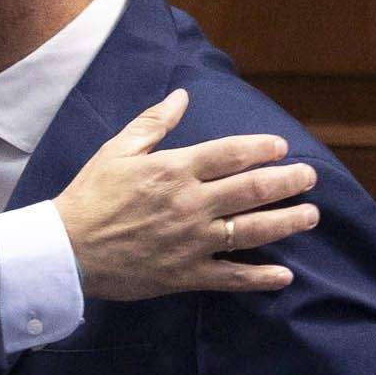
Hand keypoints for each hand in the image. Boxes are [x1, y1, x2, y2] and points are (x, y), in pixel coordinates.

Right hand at [51, 92, 318, 300]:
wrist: (65, 250)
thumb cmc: (89, 196)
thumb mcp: (117, 150)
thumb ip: (154, 123)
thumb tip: (182, 96)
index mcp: (175, 170)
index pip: (230, 154)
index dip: (261, 148)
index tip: (282, 147)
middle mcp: (191, 204)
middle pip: (251, 190)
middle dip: (287, 182)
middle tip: (310, 177)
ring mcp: (192, 241)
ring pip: (251, 231)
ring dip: (286, 223)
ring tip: (310, 215)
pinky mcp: (186, 274)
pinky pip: (231, 277)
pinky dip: (260, 278)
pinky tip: (284, 275)